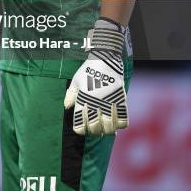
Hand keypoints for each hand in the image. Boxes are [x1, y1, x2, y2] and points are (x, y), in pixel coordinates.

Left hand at [64, 17, 127, 135]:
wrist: (105, 58)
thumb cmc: (87, 70)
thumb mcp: (75, 81)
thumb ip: (70, 95)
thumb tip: (67, 107)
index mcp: (83, 99)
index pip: (79, 122)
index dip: (80, 129)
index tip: (82, 129)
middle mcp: (95, 102)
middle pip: (94, 126)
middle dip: (93, 131)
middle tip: (94, 129)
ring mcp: (109, 101)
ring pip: (109, 126)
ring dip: (107, 130)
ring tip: (105, 128)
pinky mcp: (120, 99)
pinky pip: (123, 118)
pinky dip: (121, 125)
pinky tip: (117, 124)